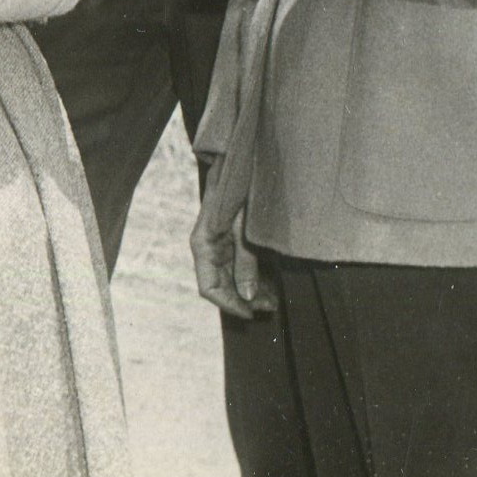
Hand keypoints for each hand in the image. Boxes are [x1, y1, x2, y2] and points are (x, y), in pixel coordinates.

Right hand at [191, 158, 274, 320]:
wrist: (241, 163)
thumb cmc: (241, 192)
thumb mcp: (245, 229)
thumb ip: (245, 262)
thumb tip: (246, 295)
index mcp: (203, 245)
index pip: (209, 287)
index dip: (230, 304)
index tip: (252, 313)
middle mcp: (209, 248)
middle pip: (221, 286)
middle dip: (244, 300)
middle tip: (271, 306)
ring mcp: (221, 244)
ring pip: (231, 278)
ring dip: (250, 291)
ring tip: (273, 298)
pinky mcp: (233, 239)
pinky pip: (239, 266)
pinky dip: (253, 278)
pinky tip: (269, 283)